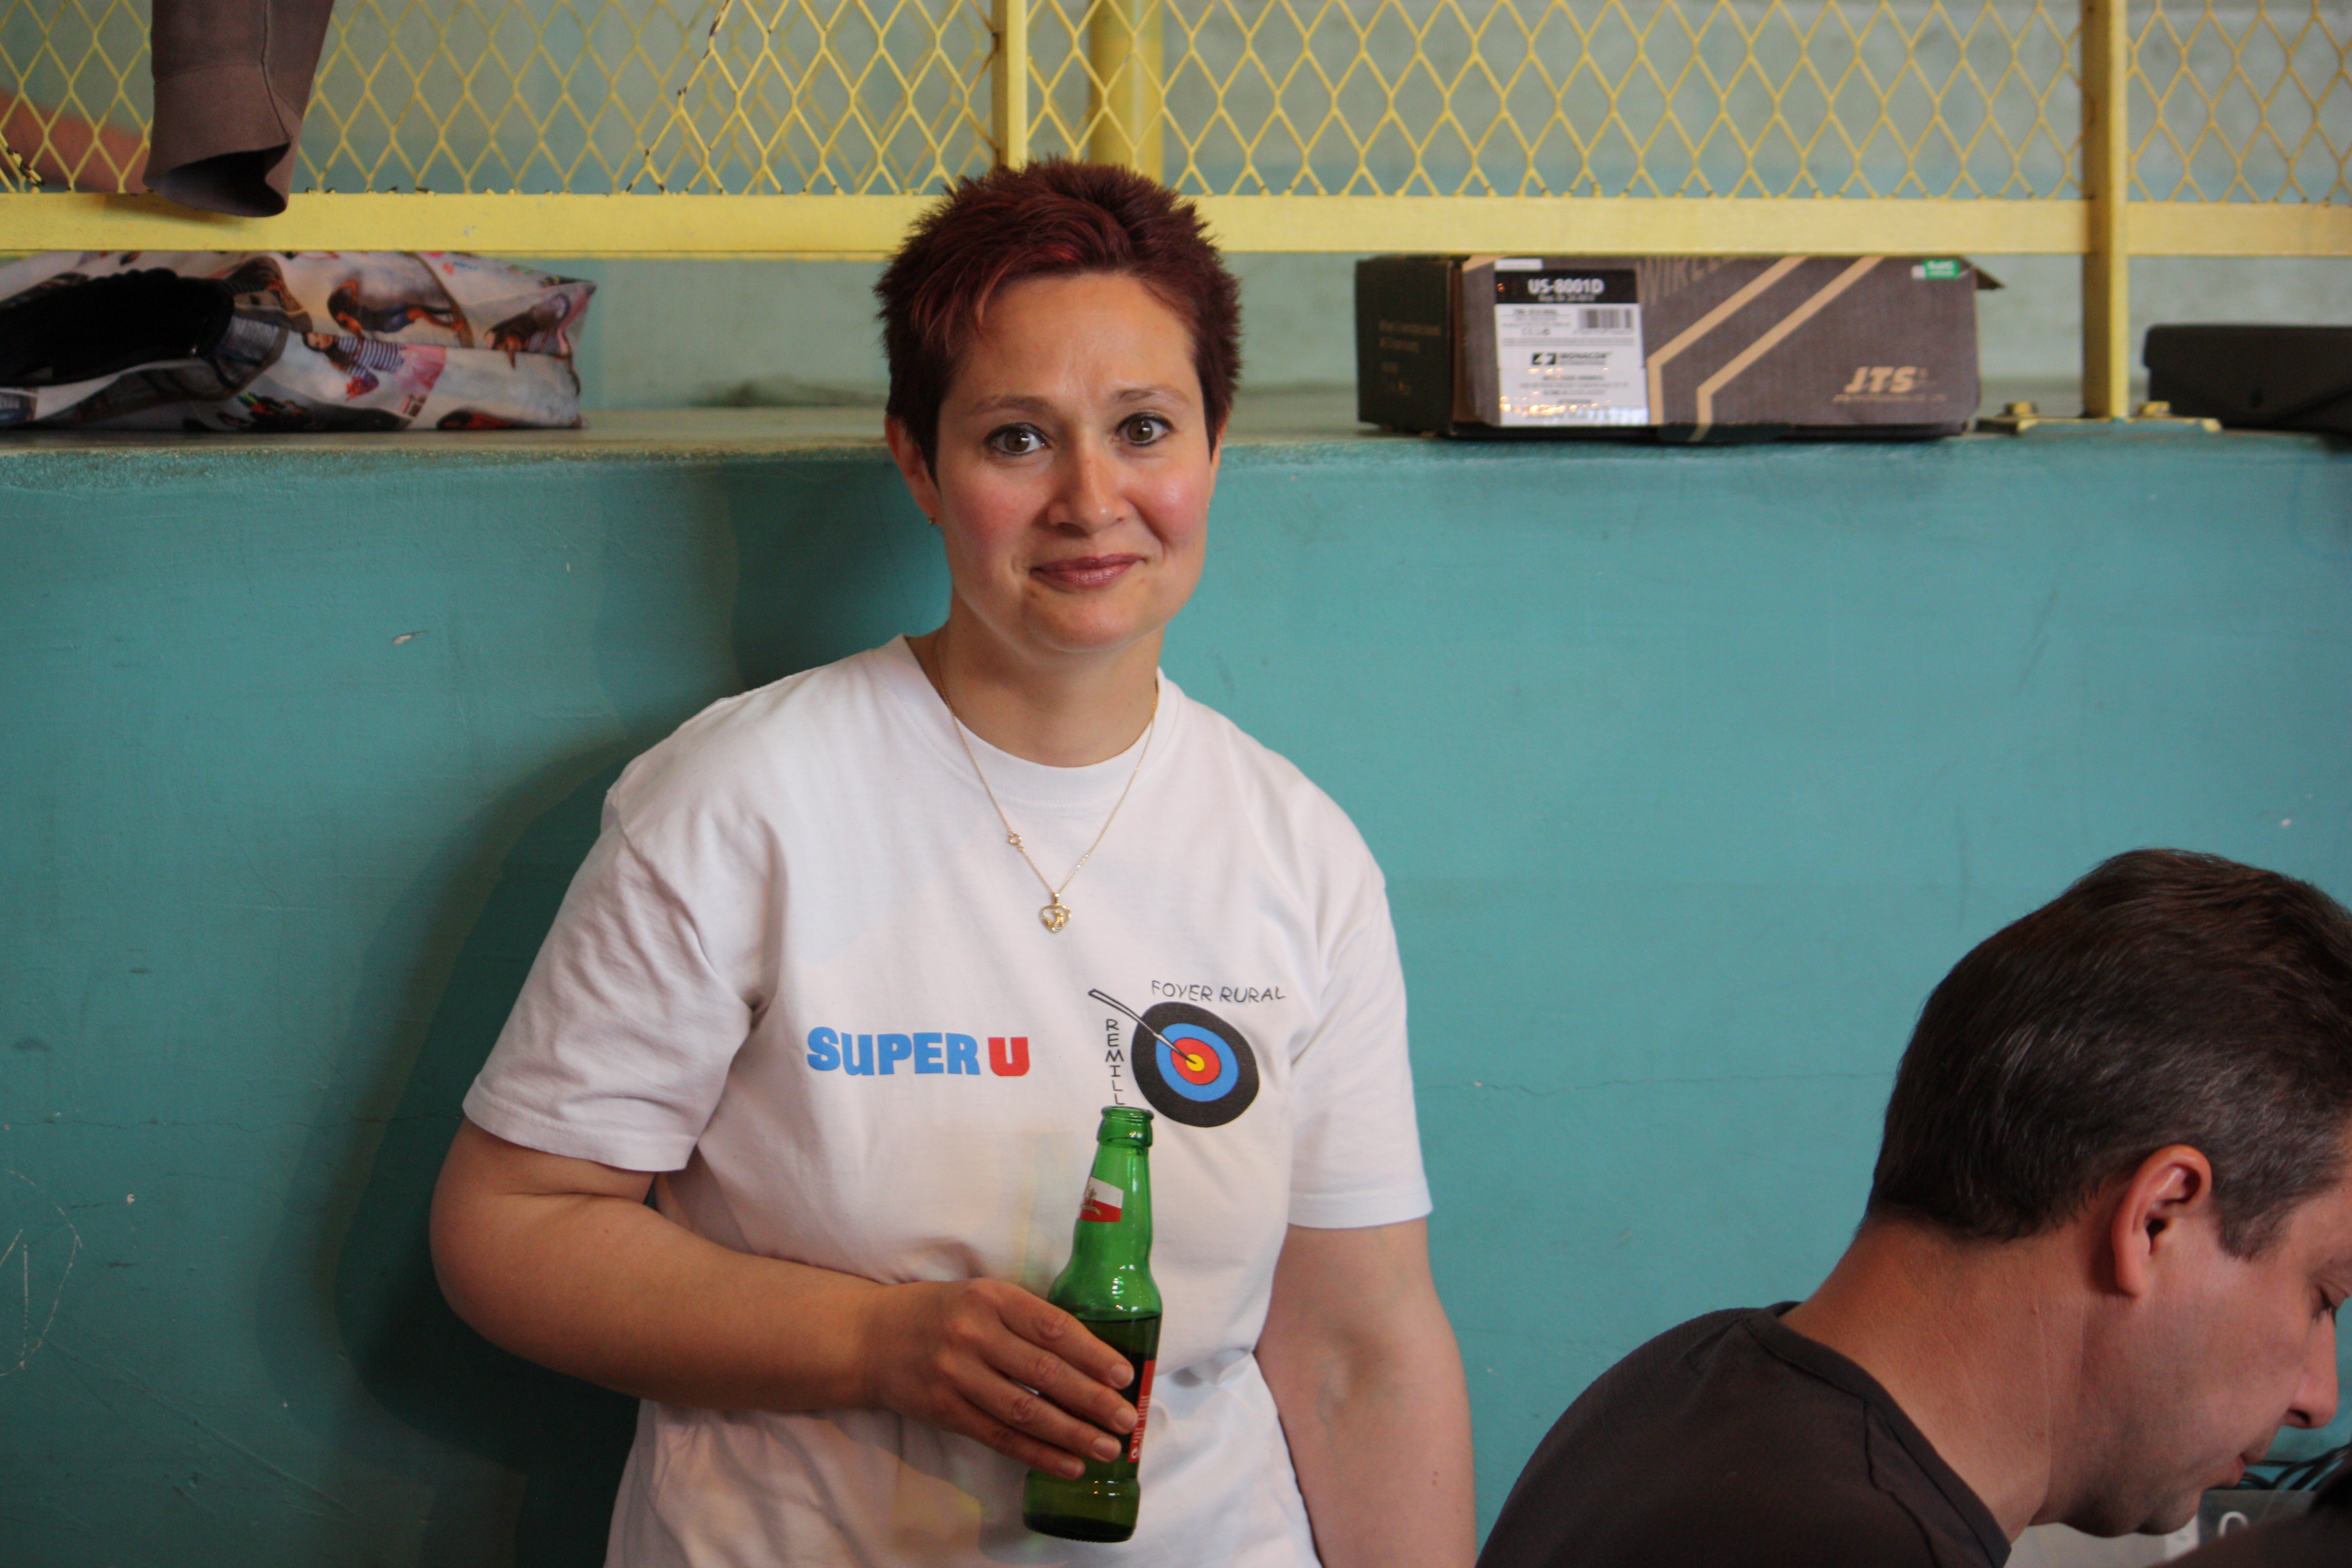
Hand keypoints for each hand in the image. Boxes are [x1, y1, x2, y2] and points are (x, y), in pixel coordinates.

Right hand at [856, 1279, 1140, 1477]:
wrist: (869, 1338)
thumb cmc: (940, 1313)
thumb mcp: (981, 1295)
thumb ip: (1026, 1318)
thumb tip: (1092, 1355)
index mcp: (991, 1298)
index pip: (1053, 1328)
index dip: (1093, 1353)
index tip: (1124, 1374)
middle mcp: (974, 1334)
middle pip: (1044, 1372)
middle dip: (1092, 1399)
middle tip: (1126, 1418)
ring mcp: (956, 1376)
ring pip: (1025, 1411)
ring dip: (1072, 1433)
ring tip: (1107, 1448)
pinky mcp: (945, 1411)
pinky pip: (1000, 1437)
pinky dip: (1038, 1453)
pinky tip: (1069, 1464)